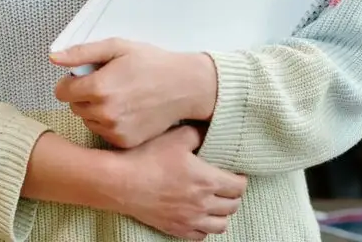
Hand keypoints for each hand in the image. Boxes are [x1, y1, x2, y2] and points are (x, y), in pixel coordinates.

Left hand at [51, 38, 216, 148]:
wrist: (184, 87)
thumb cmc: (152, 63)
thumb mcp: (117, 47)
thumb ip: (82, 53)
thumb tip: (53, 58)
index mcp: (98, 87)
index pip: (62, 91)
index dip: (71, 82)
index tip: (86, 76)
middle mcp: (104, 113)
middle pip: (74, 106)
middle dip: (84, 95)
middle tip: (108, 84)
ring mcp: (114, 130)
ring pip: (87, 120)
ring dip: (95, 110)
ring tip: (119, 97)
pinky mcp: (124, 142)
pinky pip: (103, 133)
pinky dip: (109, 123)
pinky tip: (126, 111)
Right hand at [109, 124, 246, 239]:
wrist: (120, 182)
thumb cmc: (147, 157)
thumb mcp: (176, 136)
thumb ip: (198, 133)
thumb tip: (210, 131)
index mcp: (207, 180)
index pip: (239, 186)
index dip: (241, 179)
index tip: (235, 173)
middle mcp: (203, 204)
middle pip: (233, 206)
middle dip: (233, 195)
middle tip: (226, 186)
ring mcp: (189, 219)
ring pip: (221, 225)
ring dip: (222, 214)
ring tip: (215, 203)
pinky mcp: (175, 228)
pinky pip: (201, 236)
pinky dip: (205, 228)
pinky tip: (198, 216)